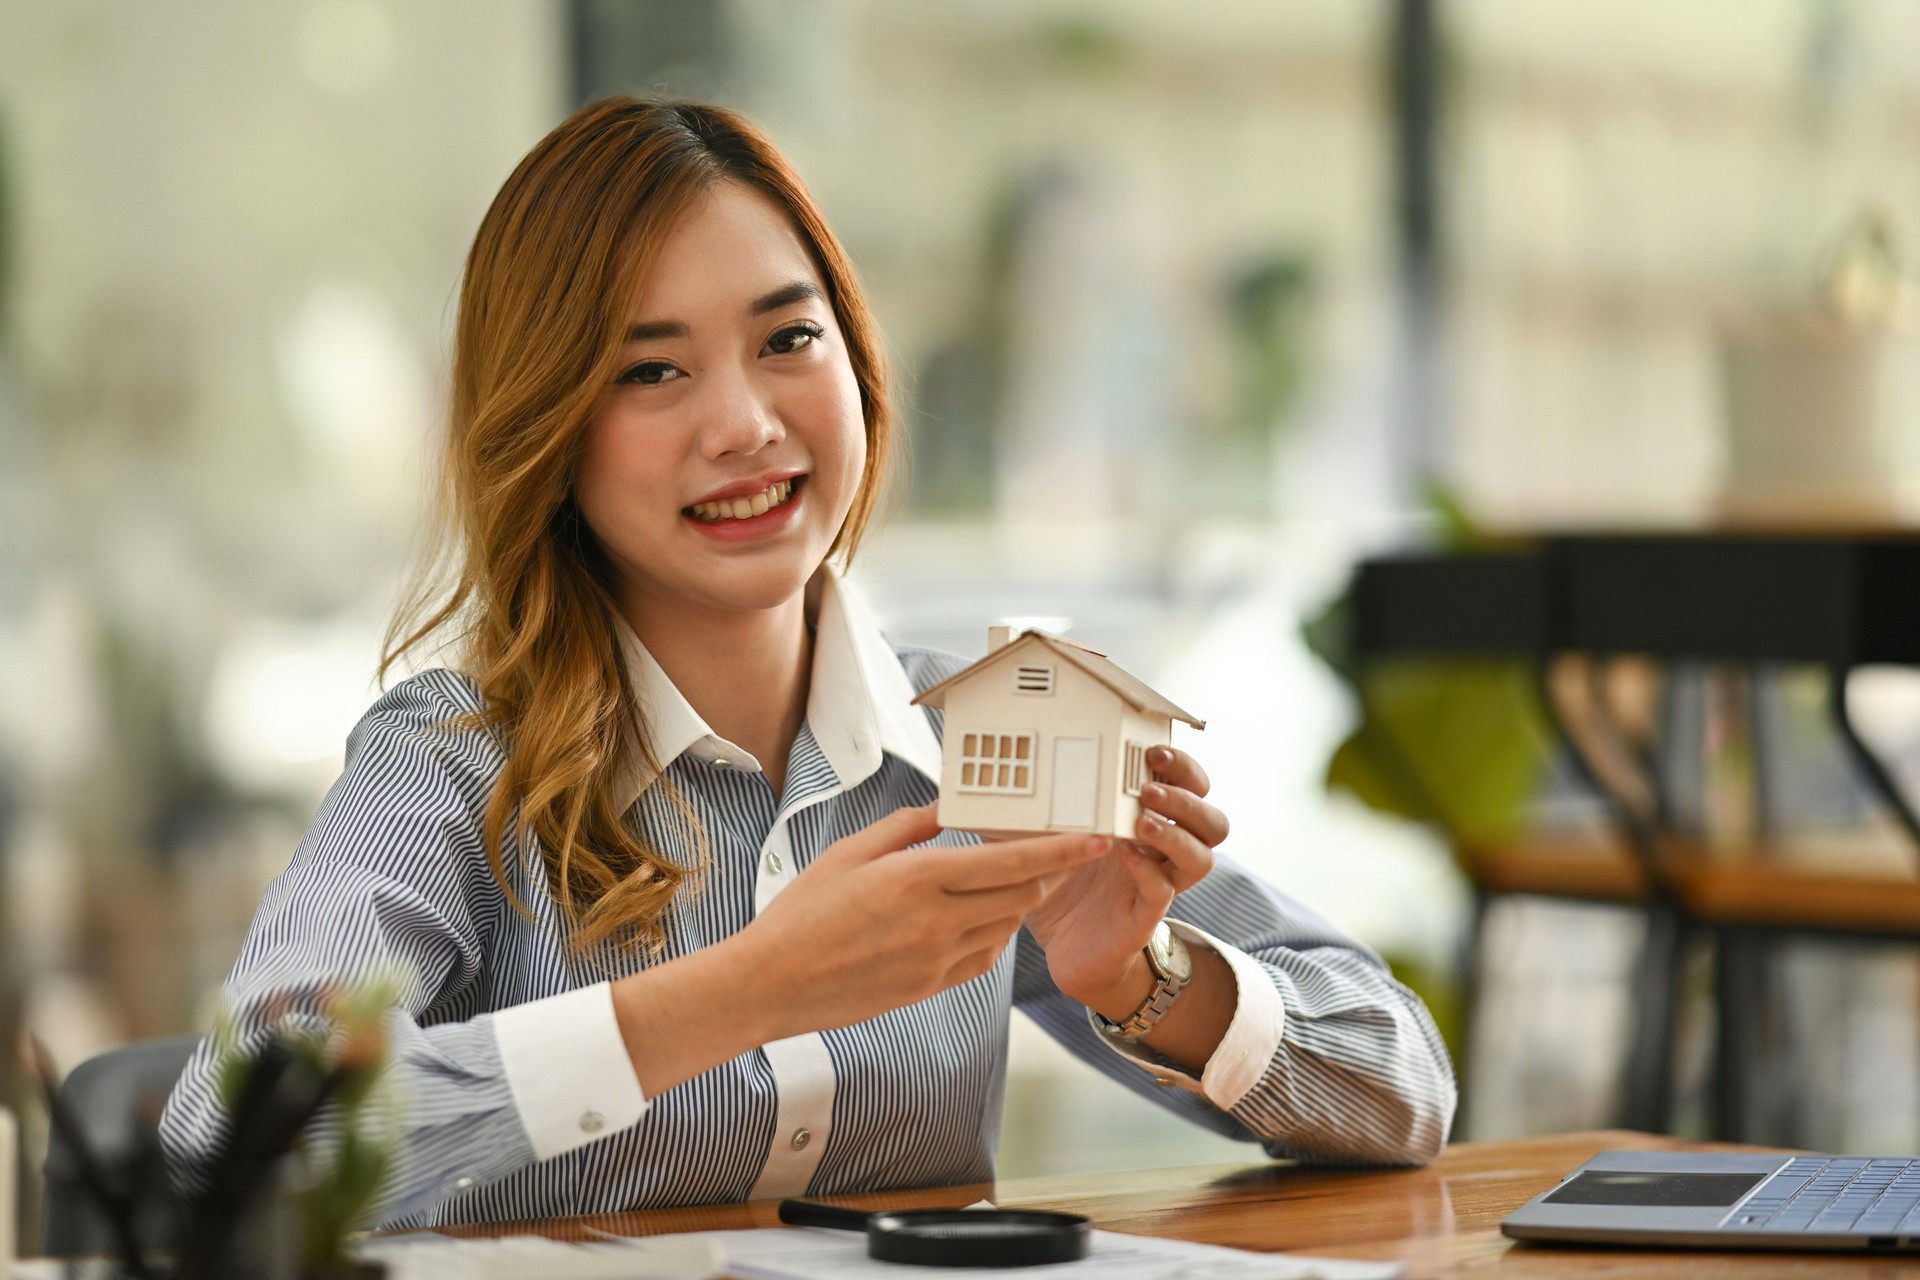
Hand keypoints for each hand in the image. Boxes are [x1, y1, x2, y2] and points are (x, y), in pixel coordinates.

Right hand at [735, 804, 1106, 1039]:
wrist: (772, 983)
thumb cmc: (801, 913)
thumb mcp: (848, 852)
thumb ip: (905, 828)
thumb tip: (943, 809)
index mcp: (917, 880)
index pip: (1010, 862)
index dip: (1062, 850)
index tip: (1096, 838)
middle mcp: (936, 922)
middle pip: (1022, 895)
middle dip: (1051, 871)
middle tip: (1067, 849)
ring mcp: (936, 960)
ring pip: (1007, 926)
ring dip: (1023, 900)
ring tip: (1026, 876)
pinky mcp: (931, 986)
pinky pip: (984, 957)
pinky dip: (995, 932)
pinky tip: (987, 916)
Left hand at [1022, 746, 1229, 1015]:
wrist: (1064, 948)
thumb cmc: (1062, 883)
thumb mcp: (1044, 833)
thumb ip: (1034, 801)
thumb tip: (994, 768)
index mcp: (1147, 820)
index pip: (1191, 787)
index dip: (1184, 767)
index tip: (1154, 751)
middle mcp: (1163, 852)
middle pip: (1211, 820)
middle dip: (1187, 797)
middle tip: (1148, 788)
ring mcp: (1158, 885)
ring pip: (1202, 858)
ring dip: (1176, 834)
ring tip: (1142, 821)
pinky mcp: (1143, 918)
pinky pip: (1163, 894)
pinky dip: (1148, 872)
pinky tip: (1125, 856)